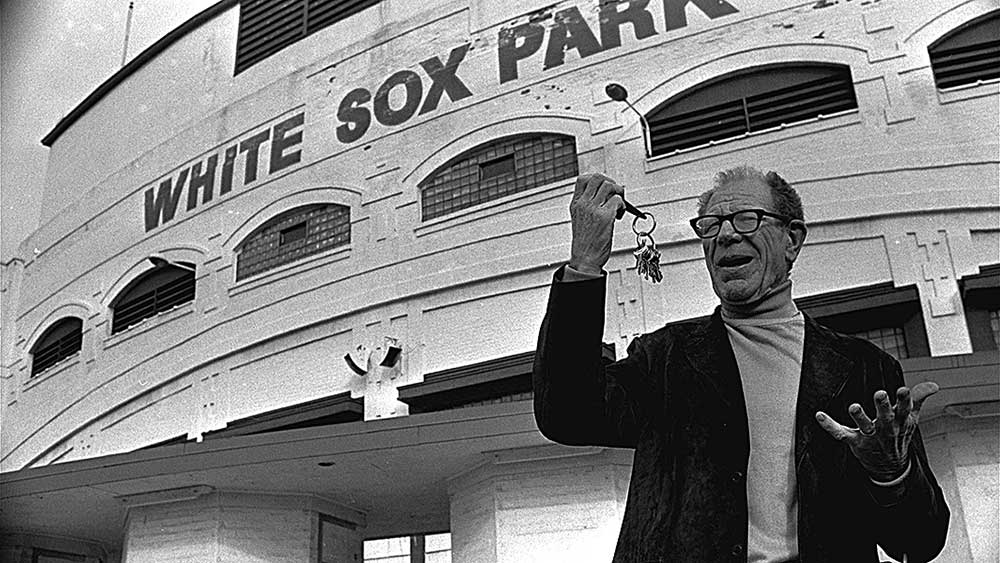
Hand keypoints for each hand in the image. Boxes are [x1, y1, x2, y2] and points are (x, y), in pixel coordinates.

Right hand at [568, 173, 624, 273]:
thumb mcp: (580, 219)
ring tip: (618, 205)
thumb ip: (587, 205)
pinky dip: (623, 205)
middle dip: (610, 182)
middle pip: (598, 177)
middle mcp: (583, 204)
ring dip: (618, 193)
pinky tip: (619, 214)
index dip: (597, 179)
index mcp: (576, 204)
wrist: (584, 258)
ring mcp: (593, 209)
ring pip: (609, 186)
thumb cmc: (585, 243)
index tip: (604, 186)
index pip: (583, 179)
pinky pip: (617, 200)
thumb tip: (605, 194)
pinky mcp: (605, 217)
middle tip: (615, 193)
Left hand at [815, 382, 938, 481]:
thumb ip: (918, 399)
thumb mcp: (911, 418)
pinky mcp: (854, 441)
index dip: (904, 400)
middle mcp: (885, 429)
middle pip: (885, 417)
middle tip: (880, 394)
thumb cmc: (898, 435)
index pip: (905, 410)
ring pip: (864, 426)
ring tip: (854, 406)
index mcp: (900, 421)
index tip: (903, 390)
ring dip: (859, 417)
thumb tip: (934, 385)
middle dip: (882, 406)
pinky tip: (819, 415)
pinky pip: (839, 433)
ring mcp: (869, 436)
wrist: (890, 466)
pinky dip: (828, 425)